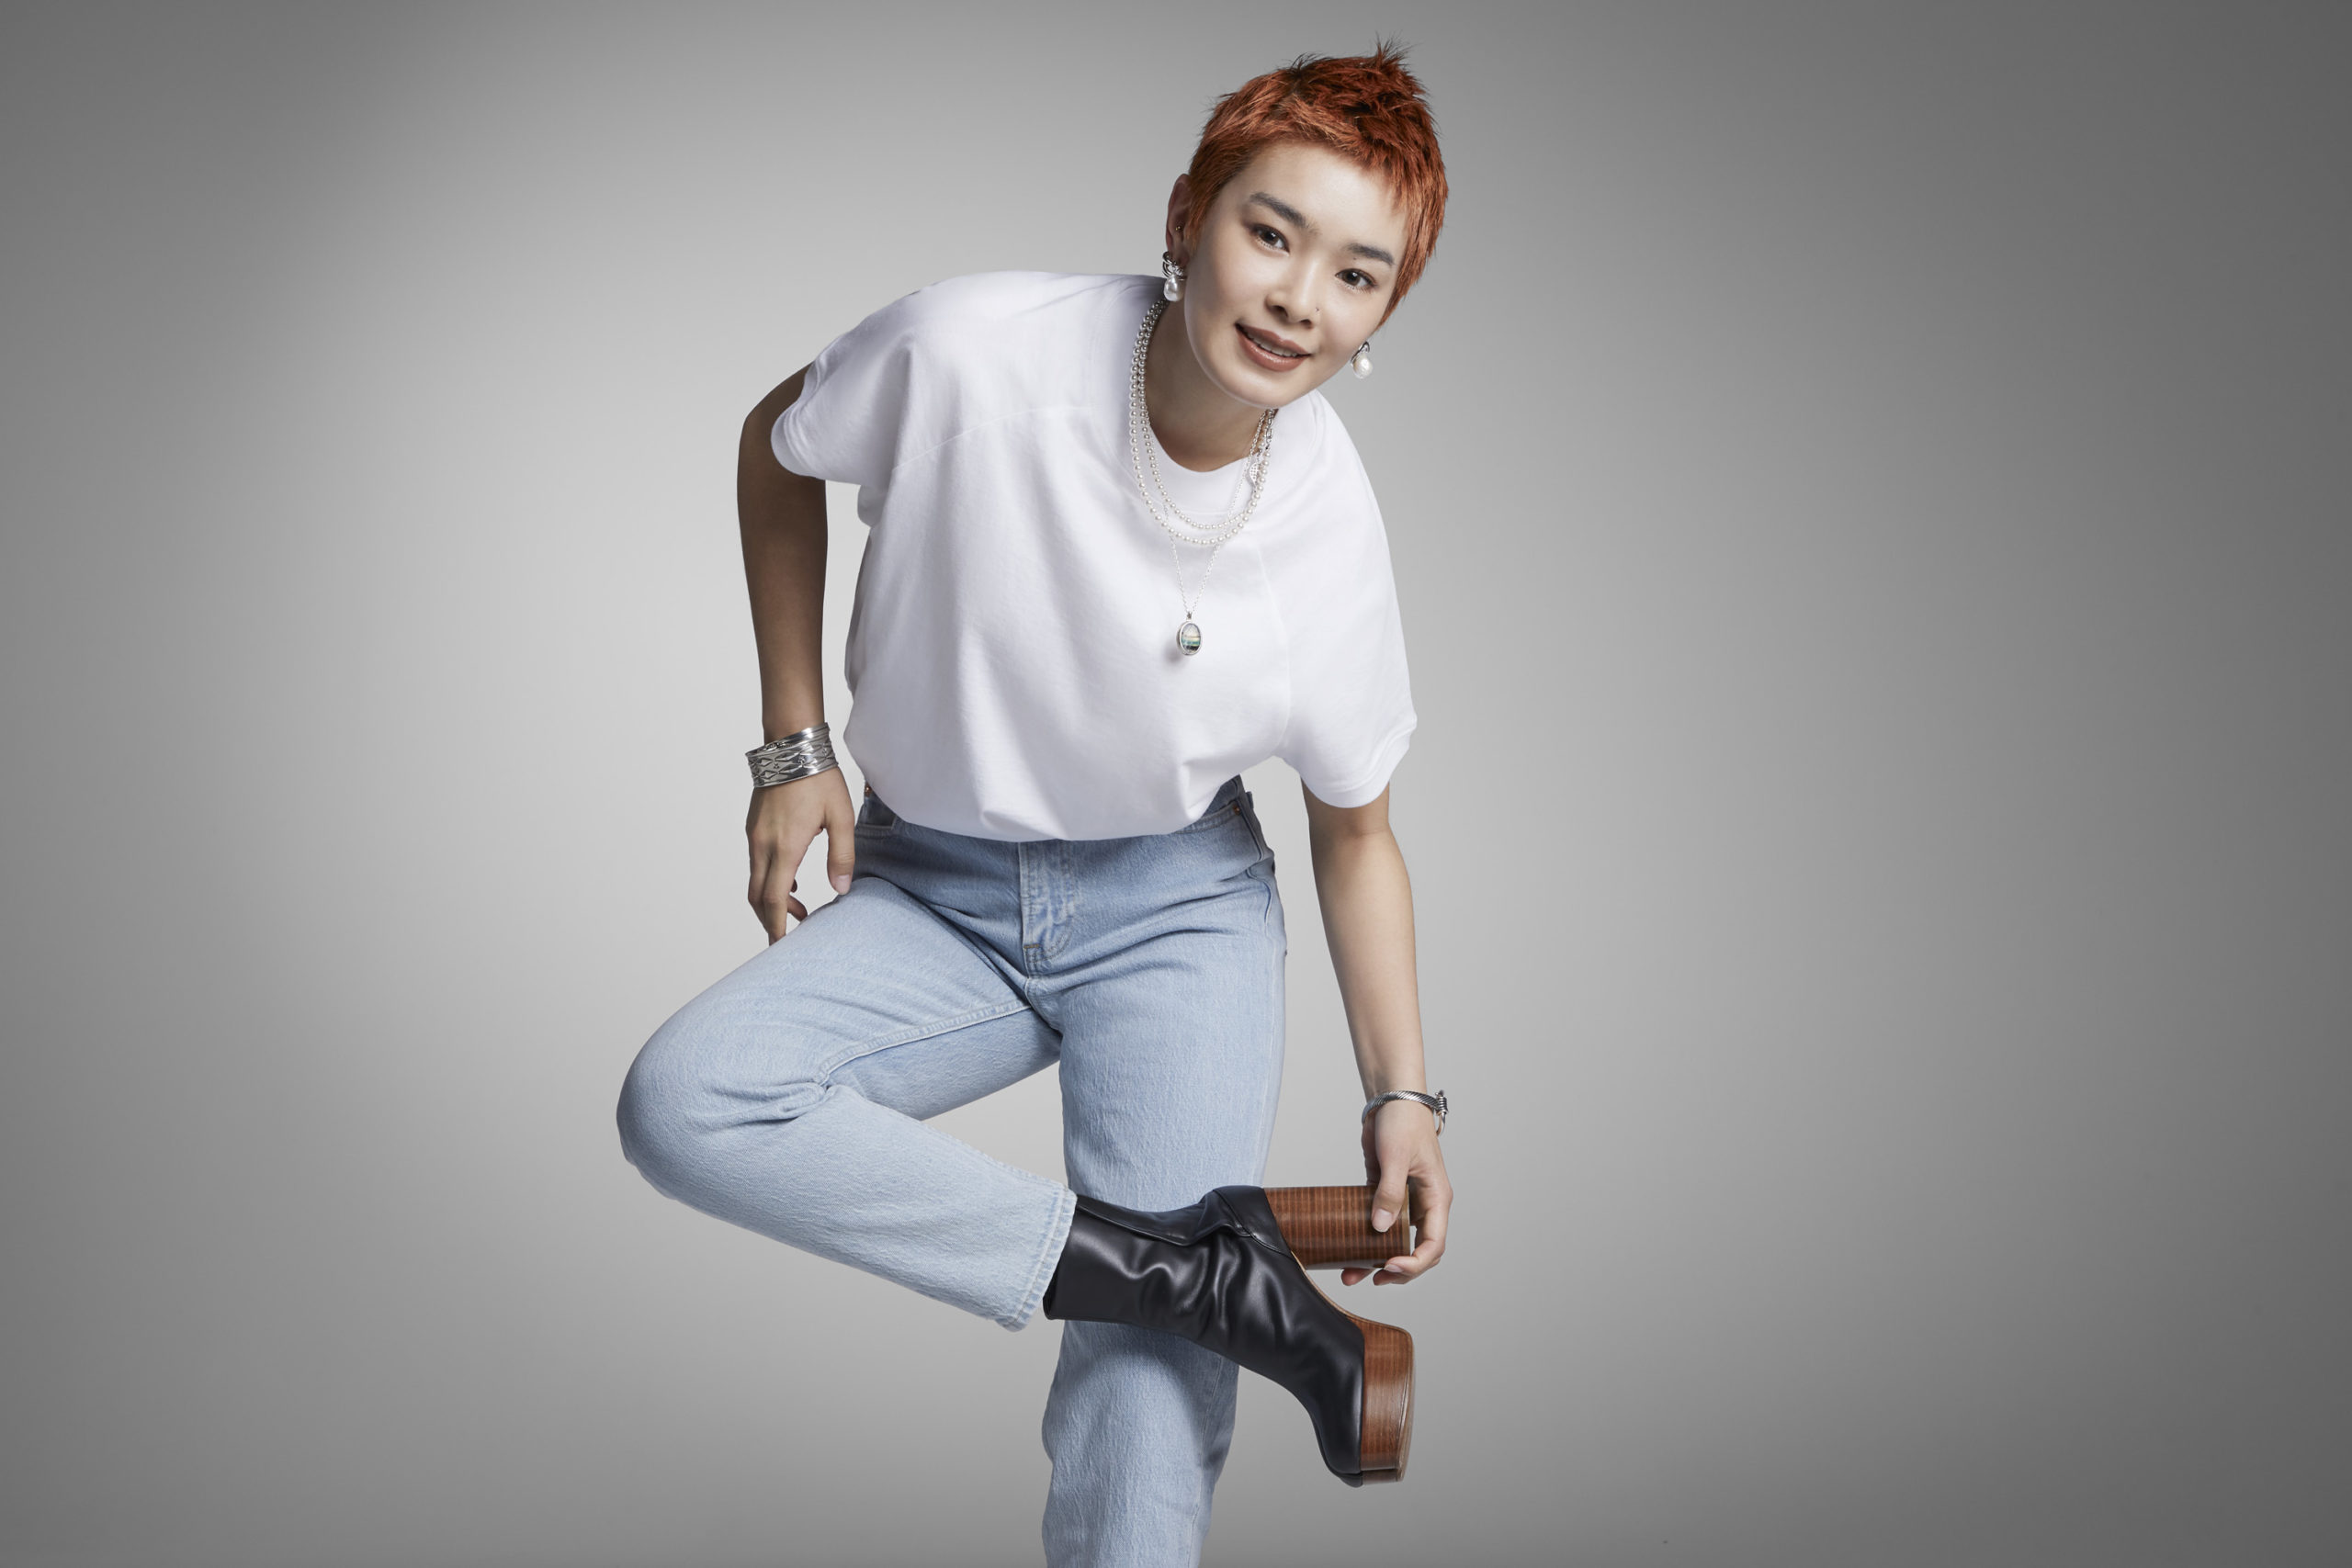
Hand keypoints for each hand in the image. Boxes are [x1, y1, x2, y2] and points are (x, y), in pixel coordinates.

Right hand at [746, 767, 856, 942]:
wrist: (791, 744)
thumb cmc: (819, 778)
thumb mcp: (842, 817)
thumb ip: (843, 856)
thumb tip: (841, 889)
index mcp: (785, 847)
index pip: (773, 900)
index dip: (777, 926)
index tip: (782, 945)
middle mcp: (763, 845)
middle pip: (757, 897)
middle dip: (771, 920)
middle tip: (789, 935)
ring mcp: (754, 835)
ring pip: (754, 881)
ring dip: (770, 900)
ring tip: (797, 909)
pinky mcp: (753, 826)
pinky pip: (756, 863)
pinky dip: (768, 880)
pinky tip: (788, 882)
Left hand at [1341, 1098, 1450, 1286]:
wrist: (1390, 1100)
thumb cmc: (1403, 1122)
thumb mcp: (1397, 1157)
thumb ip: (1390, 1191)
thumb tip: (1381, 1226)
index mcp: (1436, 1198)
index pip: (1433, 1243)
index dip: (1415, 1262)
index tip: (1391, 1267)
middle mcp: (1423, 1204)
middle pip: (1418, 1250)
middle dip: (1398, 1270)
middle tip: (1374, 1279)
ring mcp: (1404, 1201)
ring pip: (1396, 1241)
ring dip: (1377, 1260)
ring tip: (1353, 1274)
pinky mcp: (1385, 1195)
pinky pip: (1378, 1225)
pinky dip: (1365, 1240)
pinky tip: (1347, 1250)